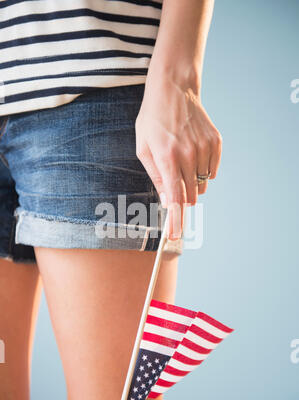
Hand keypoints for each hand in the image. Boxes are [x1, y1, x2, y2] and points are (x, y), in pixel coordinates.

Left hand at [135, 75, 221, 239]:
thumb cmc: (152, 120)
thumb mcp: (144, 148)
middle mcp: (188, 155)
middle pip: (190, 194)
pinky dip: (203, 170)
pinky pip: (212, 171)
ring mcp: (205, 148)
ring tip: (181, 160)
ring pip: (202, 184)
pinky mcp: (216, 143)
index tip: (175, 236)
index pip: (174, 198)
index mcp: (167, 158)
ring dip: (192, 182)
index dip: (175, 220)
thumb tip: (167, 201)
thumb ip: (156, 177)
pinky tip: (193, 154)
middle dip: (181, 195)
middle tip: (173, 178)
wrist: (174, 90)